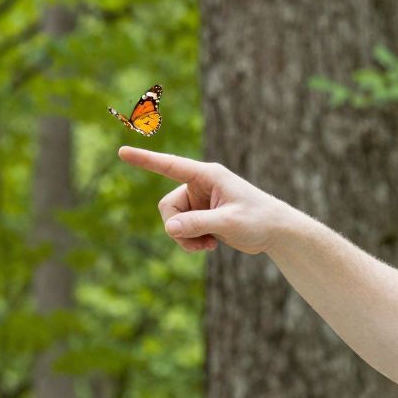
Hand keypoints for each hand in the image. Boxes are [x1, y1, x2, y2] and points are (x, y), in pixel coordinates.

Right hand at [118, 146, 292, 254]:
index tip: (122, 152)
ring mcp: (198, 201)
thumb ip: (197, 224)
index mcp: (207, 175)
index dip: (145, 160)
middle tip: (199, 242)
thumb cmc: (258, 220)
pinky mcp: (200, 215)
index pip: (170, 165)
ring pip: (172, 221)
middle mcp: (200, 185)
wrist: (275, 232)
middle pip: (168, 207)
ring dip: (185, 239)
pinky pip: (180, 230)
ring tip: (208, 245)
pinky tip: (211, 245)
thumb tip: (169, 228)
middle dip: (177, 228)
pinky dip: (190, 242)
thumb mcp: (228, 223)